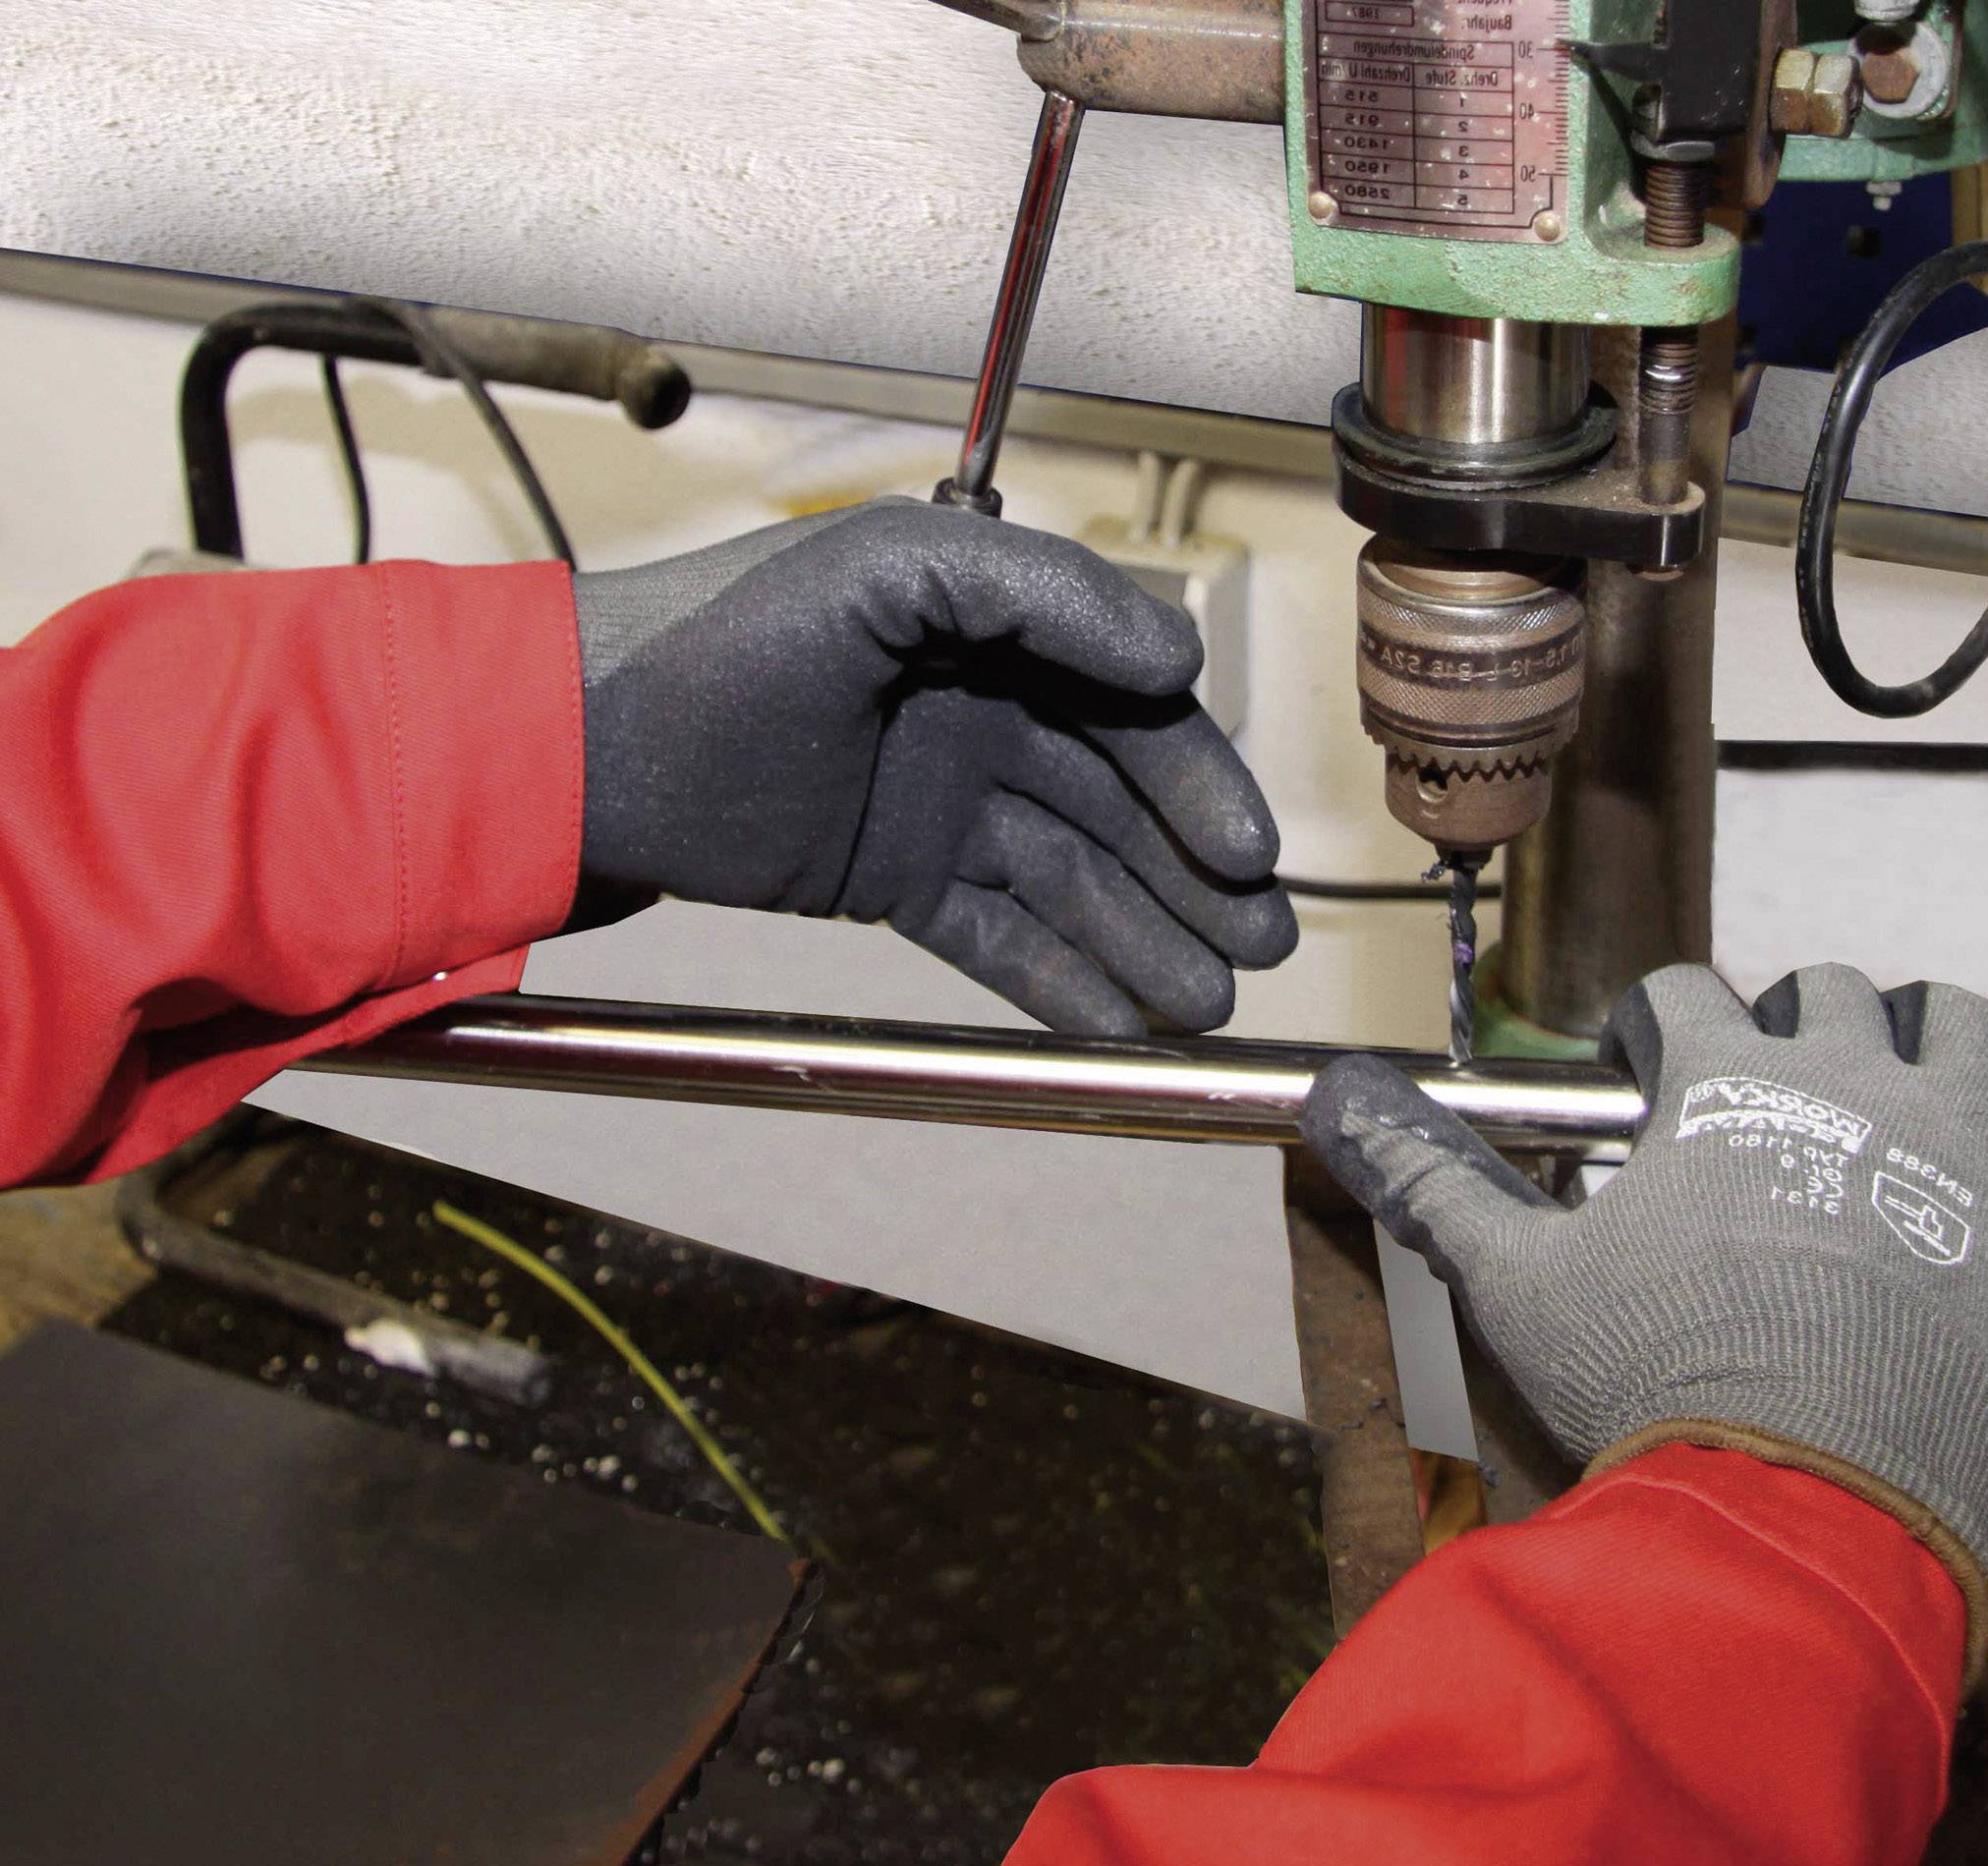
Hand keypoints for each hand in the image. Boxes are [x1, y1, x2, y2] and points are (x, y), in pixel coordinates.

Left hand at [572, 499, 1295, 1034]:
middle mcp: (977, 711)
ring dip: (1142, 941)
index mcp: (986, 630)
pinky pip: (994, 933)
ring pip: (1066, 878)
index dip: (1193, 780)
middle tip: (1261, 952)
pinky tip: (1118, 1026)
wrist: (583, 753)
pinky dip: (1056, 980)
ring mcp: (938, 801)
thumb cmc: (721, 642)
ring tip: (1203, 1009)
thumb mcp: (883, 575)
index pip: (1124, 705)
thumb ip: (1040, 592)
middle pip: (1114, 804)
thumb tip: (1179, 654)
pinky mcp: (890, 880)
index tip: (1244, 854)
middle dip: (1192, 880)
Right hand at [1302, 962, 1987, 1667]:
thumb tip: (1340, 1097)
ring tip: (1889, 1084)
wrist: (1819, 1504)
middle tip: (1770, 1105)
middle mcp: (1846, 1071)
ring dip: (1910, 1031)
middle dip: (1785, 1031)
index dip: (1656, 1032)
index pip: (1683, 996)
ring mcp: (1954, 1122)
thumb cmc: (1668, 1388)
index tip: (1649, 1074)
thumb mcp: (1521, 1281)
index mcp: (1723, 1079)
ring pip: (1944, 1013)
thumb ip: (1431, 1177)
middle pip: (1819, 991)